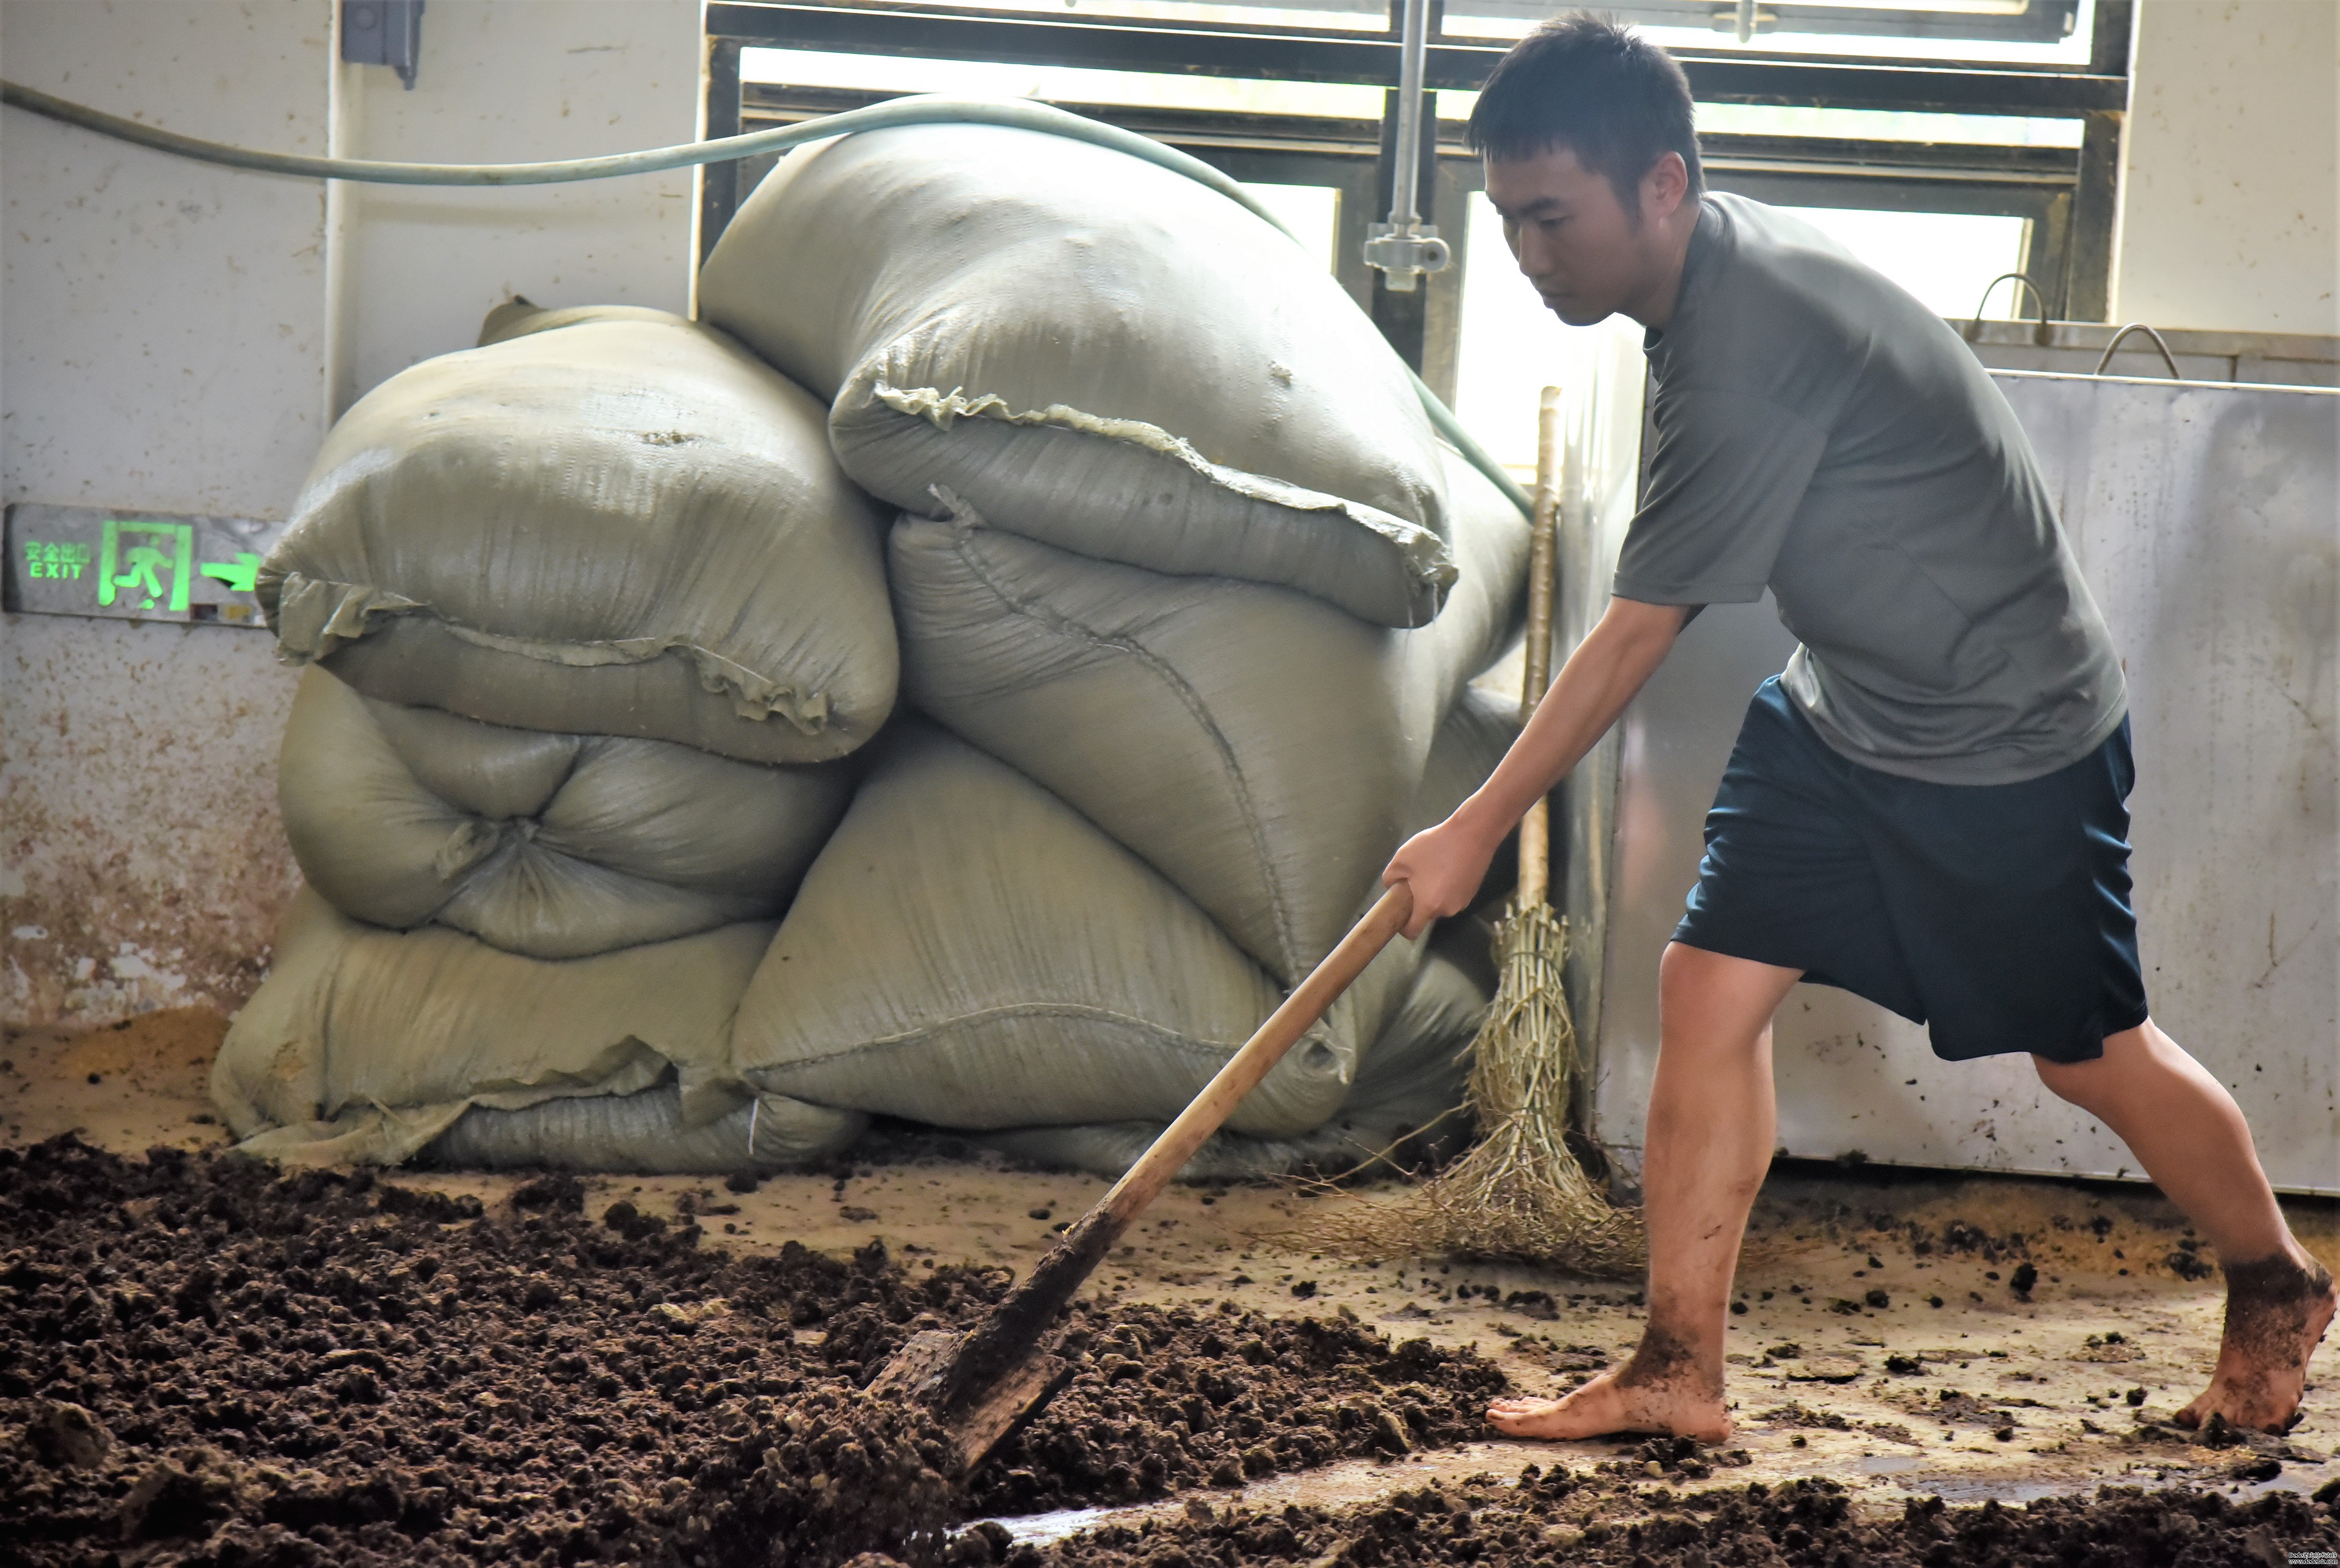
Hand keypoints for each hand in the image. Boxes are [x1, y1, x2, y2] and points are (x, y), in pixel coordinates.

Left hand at [1382, 811, 1502, 939]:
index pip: (1412, 931)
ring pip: (1440, 902)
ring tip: (1435, 866)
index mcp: (1428, 906)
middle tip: (1417, 876)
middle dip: (1419, 899)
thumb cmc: (1435, 846)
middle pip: (1427, 913)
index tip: (1399, 913)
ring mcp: (1463, 901)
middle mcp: (1447, 909)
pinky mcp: (1472, 891)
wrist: (1473, 833)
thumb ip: (1390, 878)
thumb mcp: (1401, 858)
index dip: (1402, 926)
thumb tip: (1392, 887)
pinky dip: (1448, 885)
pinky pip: (1453, 893)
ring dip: (1434, 891)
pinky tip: (1449, 864)